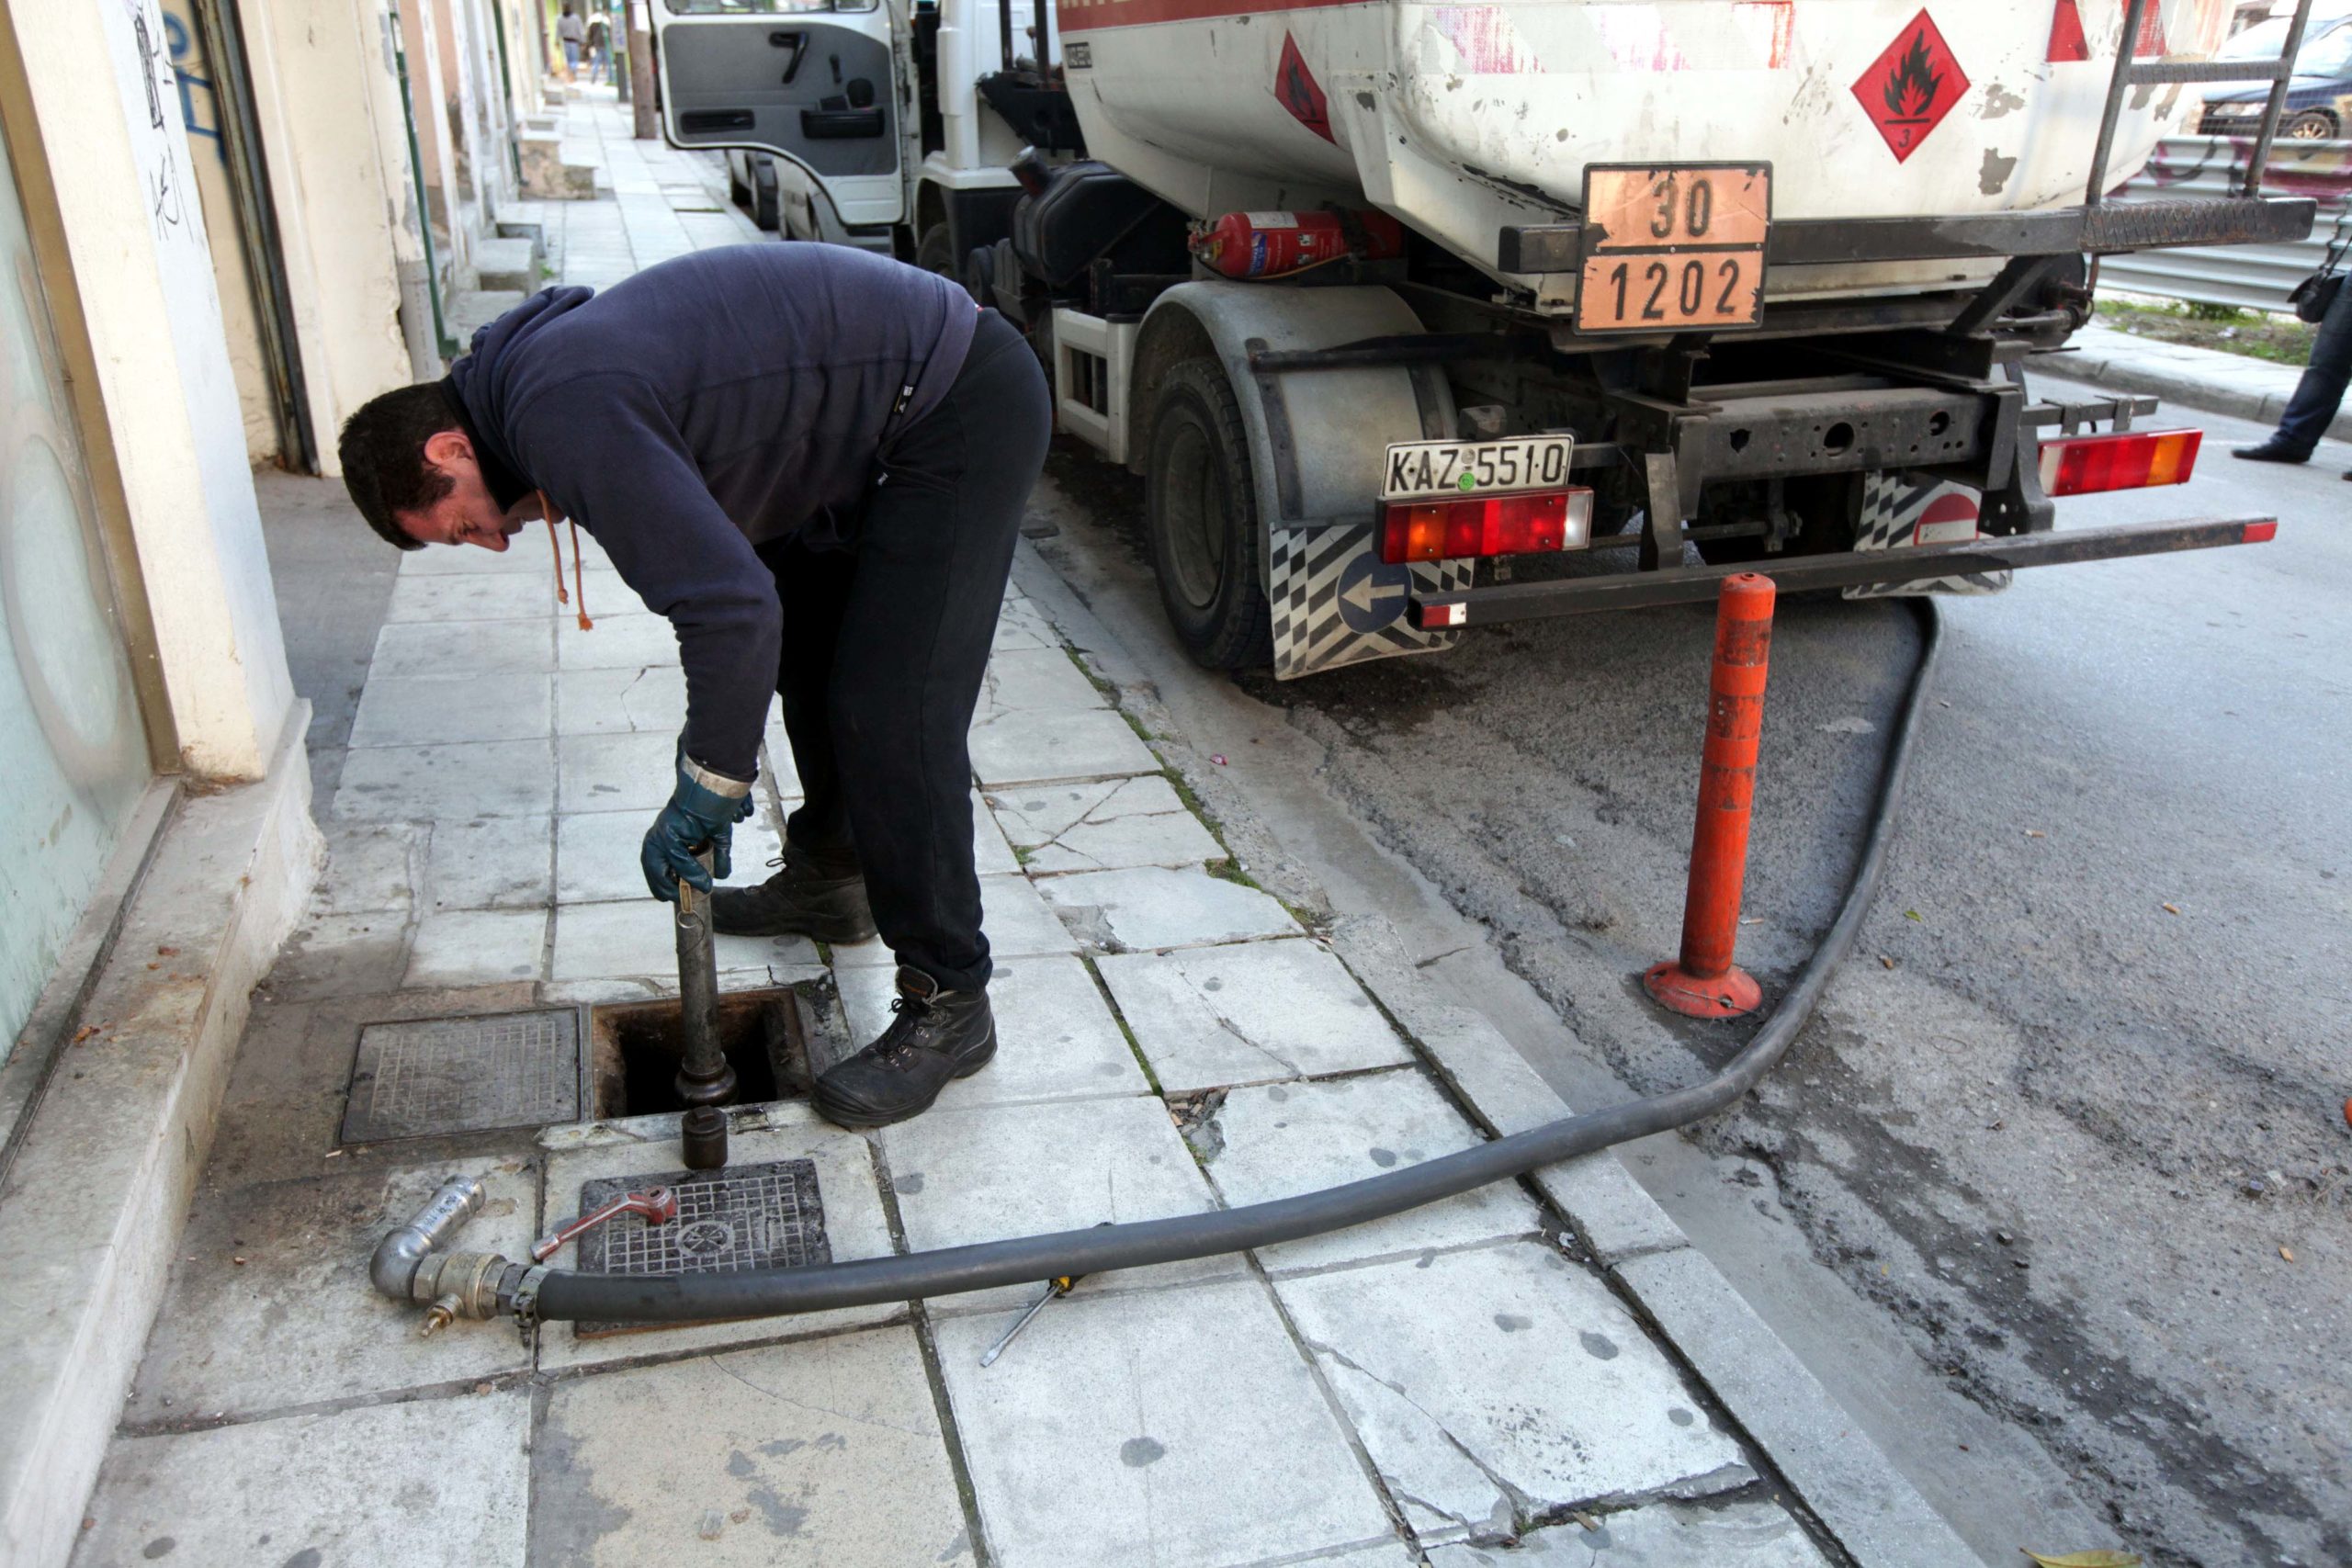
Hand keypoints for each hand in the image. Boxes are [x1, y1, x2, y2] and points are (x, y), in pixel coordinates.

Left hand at [640, 747, 755, 901]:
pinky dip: (689, 872)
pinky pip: (677, 859)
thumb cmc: (713, 806)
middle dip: (661, 885)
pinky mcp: (669, 833)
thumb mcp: (717, 835)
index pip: (657, 862)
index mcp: (667, 832)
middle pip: (652, 866)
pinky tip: (703, 882)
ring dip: (677, 883)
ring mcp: (662, 833)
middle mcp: (660, 833)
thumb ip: (719, 854)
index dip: (663, 880)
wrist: (714, 785)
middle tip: (673, 899)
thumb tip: (723, 874)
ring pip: (663, 865)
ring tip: (695, 892)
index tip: (672, 895)